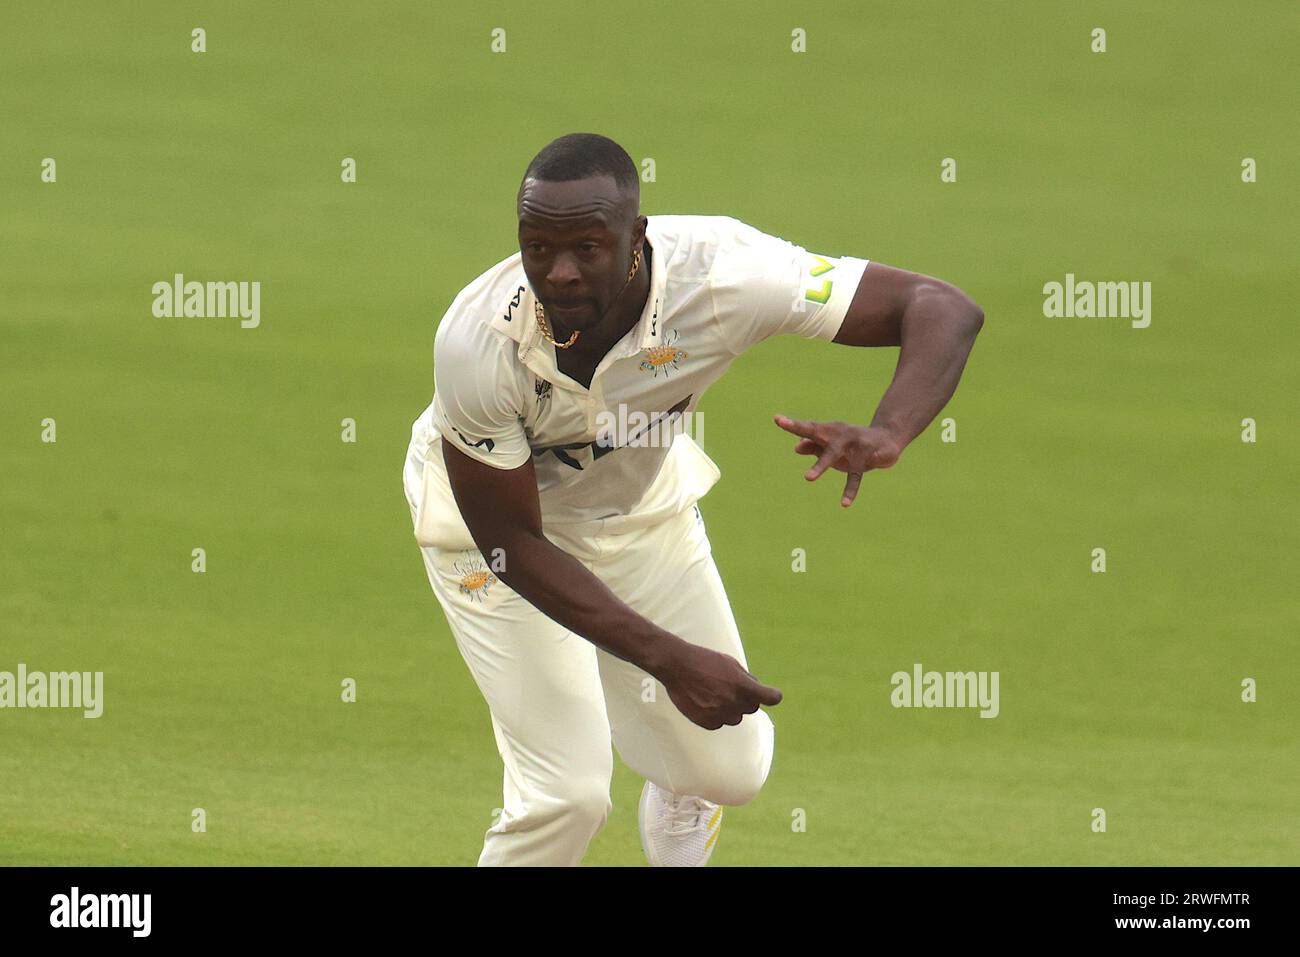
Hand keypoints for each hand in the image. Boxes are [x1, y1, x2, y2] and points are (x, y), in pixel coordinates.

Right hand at [658, 642, 782, 730]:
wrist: (677, 666)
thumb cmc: (705, 660)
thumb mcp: (730, 663)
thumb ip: (746, 678)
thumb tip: (757, 690)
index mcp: (743, 686)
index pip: (771, 698)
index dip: (772, 696)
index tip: (772, 695)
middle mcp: (734, 702)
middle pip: (752, 707)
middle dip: (746, 699)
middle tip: (730, 687)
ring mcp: (720, 714)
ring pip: (736, 718)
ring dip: (730, 709)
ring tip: (714, 694)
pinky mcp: (707, 722)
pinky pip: (719, 723)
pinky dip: (715, 715)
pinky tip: (705, 701)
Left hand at [773, 415, 901, 506]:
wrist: (887, 438)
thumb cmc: (852, 444)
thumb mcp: (833, 446)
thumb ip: (814, 446)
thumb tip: (796, 448)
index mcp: (829, 431)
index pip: (808, 427)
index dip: (792, 424)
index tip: (777, 419)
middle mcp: (839, 434)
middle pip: (817, 432)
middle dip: (800, 428)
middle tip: (783, 424)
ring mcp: (854, 443)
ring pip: (834, 454)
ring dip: (820, 465)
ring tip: (807, 478)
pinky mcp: (868, 455)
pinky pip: (856, 475)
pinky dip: (850, 489)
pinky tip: (844, 503)